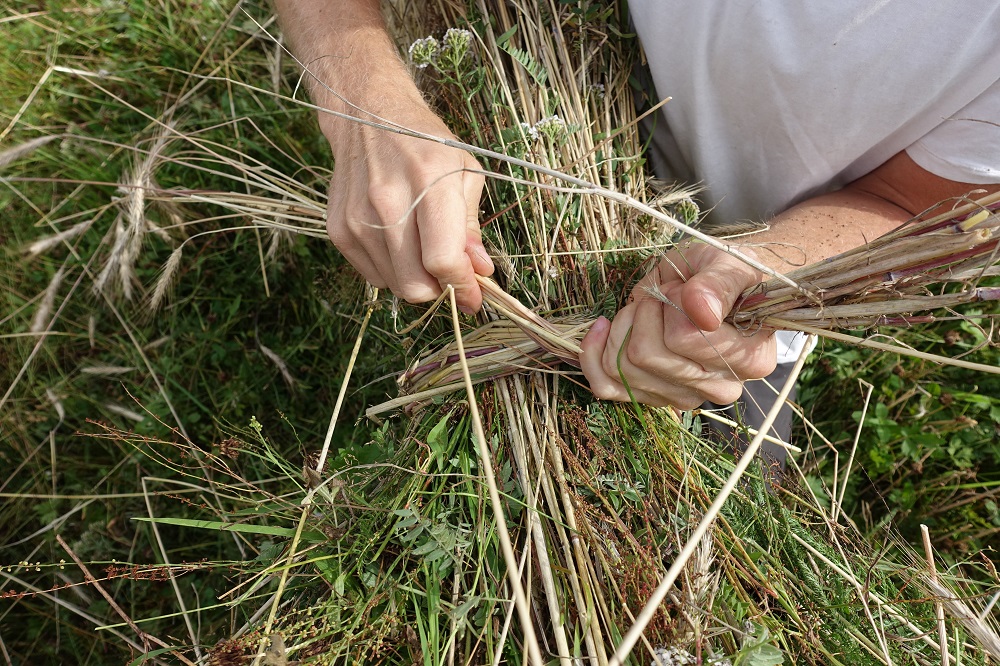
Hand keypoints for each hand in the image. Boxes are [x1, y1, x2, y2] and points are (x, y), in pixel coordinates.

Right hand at [324, 96, 493, 311]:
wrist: (367, 116)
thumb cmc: (426, 143)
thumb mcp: (465, 172)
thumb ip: (471, 226)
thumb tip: (480, 271)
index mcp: (428, 181)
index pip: (442, 260)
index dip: (462, 288)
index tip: (474, 298)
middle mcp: (387, 201)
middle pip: (415, 285)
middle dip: (440, 290)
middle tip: (450, 274)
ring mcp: (357, 218)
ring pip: (394, 285)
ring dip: (417, 281)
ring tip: (425, 252)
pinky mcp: (338, 229)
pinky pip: (373, 276)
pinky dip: (393, 271)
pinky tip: (400, 243)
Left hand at [579, 245, 776, 408]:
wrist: (711, 285)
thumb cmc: (724, 273)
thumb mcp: (728, 263)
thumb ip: (718, 284)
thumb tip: (702, 312)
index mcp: (750, 359)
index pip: (685, 339)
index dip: (674, 303)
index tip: (686, 287)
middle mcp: (719, 388)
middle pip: (646, 356)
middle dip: (646, 311)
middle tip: (665, 294)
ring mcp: (683, 397)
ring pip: (622, 368)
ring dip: (626, 325)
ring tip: (650, 306)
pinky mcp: (651, 397)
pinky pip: (605, 385)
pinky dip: (595, 352)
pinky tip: (604, 326)